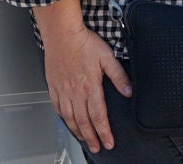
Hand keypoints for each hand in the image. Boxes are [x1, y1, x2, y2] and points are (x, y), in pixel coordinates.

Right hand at [35, 3, 131, 154]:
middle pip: (84, 122)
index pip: (99, 116)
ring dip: (78, 131)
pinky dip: (63, 118)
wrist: (62, 34)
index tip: (109, 142)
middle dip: (92, 138)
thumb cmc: (84, 43)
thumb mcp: (108, 57)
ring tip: (84, 140)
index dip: (105, 132)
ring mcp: (63, 91)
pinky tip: (67, 122)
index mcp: (90, 87)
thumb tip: (129, 92)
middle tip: (97, 148)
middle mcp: (75, 93)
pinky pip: (57, 107)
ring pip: (70, 118)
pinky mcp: (54, 86)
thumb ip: (119, 76)